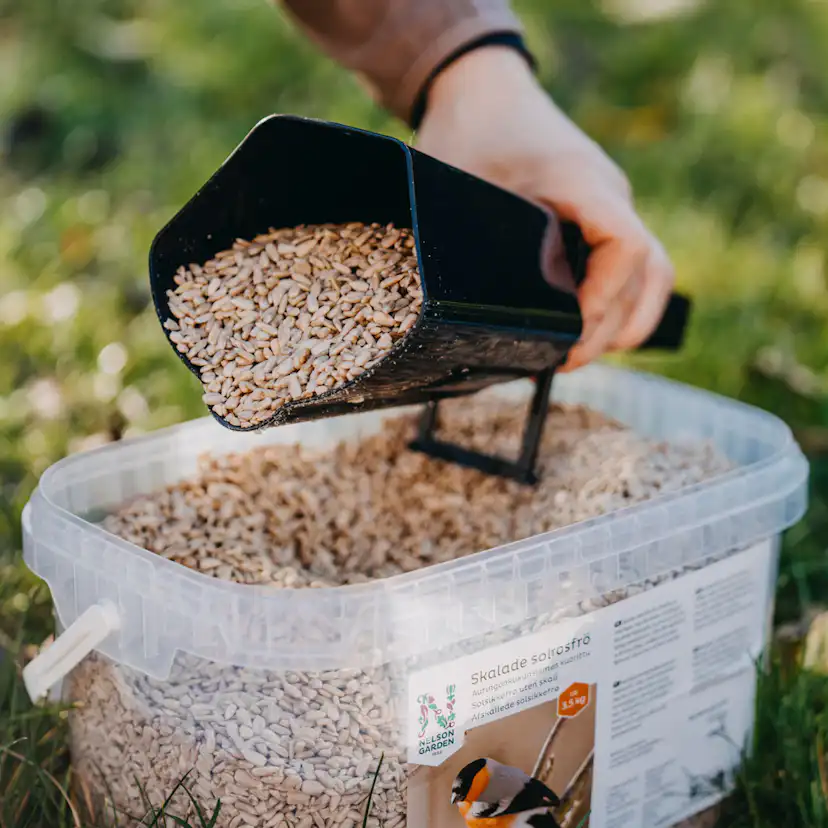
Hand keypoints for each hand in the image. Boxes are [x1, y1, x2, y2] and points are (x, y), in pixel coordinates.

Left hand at [415, 46, 674, 370]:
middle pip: (647, 272)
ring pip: (652, 273)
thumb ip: (469, 240)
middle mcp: (608, 194)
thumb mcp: (457, 184)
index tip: (570, 328)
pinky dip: (622, 303)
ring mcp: (610, 205)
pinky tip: (588, 330)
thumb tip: (471, 314)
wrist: (483, 88)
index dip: (605, 297)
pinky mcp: (601, 217)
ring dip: (625, 320)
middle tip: (563, 361)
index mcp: (581, 181)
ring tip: (579, 355)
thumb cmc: (467, 131)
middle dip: (609, 327)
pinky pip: (634, 265)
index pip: (626, 246)